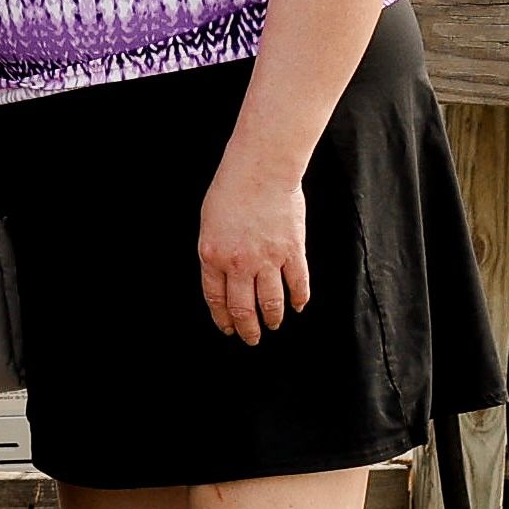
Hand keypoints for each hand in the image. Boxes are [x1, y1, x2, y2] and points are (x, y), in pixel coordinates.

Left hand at [196, 157, 313, 344]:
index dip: (223, 318)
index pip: (216, 299)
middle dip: (248, 329)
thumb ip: (216, 252)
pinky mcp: (292, 251)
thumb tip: (225, 278)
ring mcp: (267, 259)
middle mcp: (239, 263)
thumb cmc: (231, 189)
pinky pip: (298, 283)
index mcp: (212, 256)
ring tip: (274, 325)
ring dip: (273, 318)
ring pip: (271, 302)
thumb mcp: (209, 223)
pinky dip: (299, 299)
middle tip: (252, 339)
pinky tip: (298, 306)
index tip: (228, 329)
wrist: (260, 169)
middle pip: (243, 308)